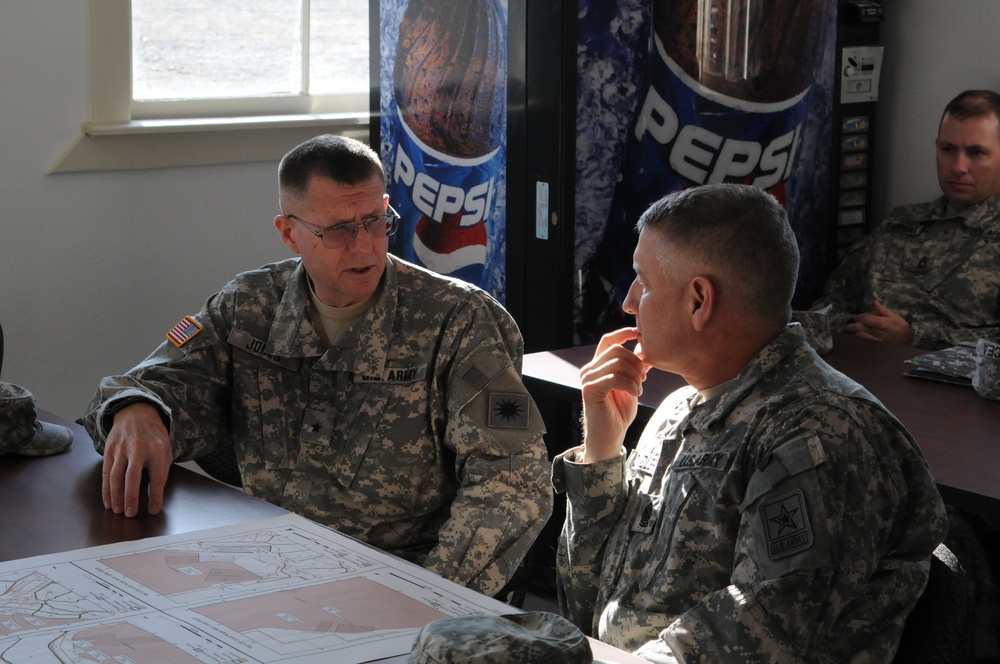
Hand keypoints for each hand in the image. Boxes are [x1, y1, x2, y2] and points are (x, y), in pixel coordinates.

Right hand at [101, 401, 172, 516]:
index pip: (157, 477)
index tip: (154, 510)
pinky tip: (108, 501)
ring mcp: (121, 449)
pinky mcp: (109, 450)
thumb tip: (157, 493)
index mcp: (157, 449)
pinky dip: (106, 489)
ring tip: (117, 511)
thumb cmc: (154, 434)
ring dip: (115, 496)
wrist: (136, 412)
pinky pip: (106, 472)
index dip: (156, 495)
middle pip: (132, 478)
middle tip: (130, 514)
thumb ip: (163, 468)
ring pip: (116, 476)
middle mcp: (138, 449)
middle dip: (131, 498)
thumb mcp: (166, 448)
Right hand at [580, 327, 649, 462]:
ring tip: (639, 389)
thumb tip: (644, 350)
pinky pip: (615, 377)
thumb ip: (633, 369)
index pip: (608, 341)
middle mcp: (589, 370)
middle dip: (636, 362)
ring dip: (635, 376)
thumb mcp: (631, 386)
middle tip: (643, 379)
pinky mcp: (590, 390)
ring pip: (617, 363)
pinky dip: (631, 384)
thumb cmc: (619, 413)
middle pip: (616, 350)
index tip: (640, 333)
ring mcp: (588, 379)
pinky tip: (636, 393)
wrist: (610, 437)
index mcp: (598, 366)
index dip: (624, 333)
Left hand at [843, 301, 912, 344]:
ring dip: (851, 334)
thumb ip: (883, 310)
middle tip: (846, 327)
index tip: (855, 318)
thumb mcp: (895, 317)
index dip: (858, 317)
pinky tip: (853, 341)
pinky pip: (863, 344)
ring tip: (847, 334)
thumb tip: (874, 302)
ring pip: (858, 336)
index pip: (864, 318)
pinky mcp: (875, 348)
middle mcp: (877, 332)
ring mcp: (876, 341)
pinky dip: (857, 342)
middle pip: (858, 327)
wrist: (910, 344)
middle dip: (850, 326)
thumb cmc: (903, 330)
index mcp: (882, 322)